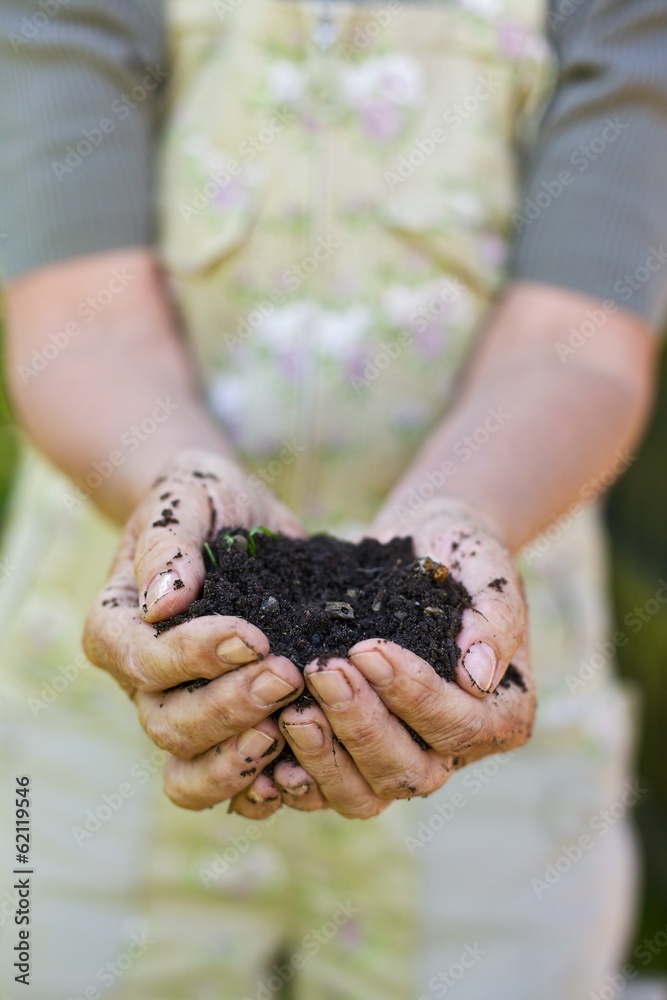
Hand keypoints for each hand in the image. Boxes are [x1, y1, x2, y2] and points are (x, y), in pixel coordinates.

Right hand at [83, 448, 305, 812]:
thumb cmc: (202, 499)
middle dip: (230, 706)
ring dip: (241, 758)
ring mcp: (182, 709)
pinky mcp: (226, 726)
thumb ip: (168, 543)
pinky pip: (229, 782)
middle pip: (170, 723)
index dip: (196, 657)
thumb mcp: (187, 498)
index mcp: (116, 628)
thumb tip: (164, 600)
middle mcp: (141, 680)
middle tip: (287, 674)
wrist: (232, 514)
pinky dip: (258, 786)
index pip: (146, 662)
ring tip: (289, 729)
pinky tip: (300, 768)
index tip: (253, 635)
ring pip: (192, 767)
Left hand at [256, 497, 533, 819]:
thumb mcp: (487, 570)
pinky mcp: (350, 759)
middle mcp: (451, 753)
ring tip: (290, 710)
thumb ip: (493, 620)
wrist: (419, 549)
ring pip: (362, 794)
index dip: (413, 694)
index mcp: (500, 716)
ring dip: (323, 756)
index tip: (368, 649)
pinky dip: (291, 780)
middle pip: (407, 771)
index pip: (458, 725)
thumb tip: (478, 676)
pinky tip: (263, 748)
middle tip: (322, 670)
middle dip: (361, 724)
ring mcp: (398, 761)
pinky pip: (320, 789)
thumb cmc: (459, 557)